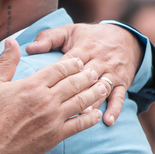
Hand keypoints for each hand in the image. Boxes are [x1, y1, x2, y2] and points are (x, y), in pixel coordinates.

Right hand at [0, 40, 105, 153]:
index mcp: (33, 85)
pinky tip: (97, 114)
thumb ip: (7, 62)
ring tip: (103, 87)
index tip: (79, 61)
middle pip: (74, 83)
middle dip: (87, 76)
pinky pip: (79, 125)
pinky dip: (90, 118)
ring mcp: (53, 118)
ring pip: (80, 101)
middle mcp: (46, 100)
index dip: (72, 64)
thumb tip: (11, 41)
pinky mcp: (56, 135)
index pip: (59, 69)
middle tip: (95, 71)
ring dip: (94, 93)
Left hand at [26, 23, 141, 125]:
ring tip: (83, 113)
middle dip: (77, 89)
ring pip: (102, 88)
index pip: (71, 62)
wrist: (125, 38)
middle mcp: (100, 60)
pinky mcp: (123, 83)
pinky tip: (107, 121)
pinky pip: (119, 97)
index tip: (50, 85)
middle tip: (64, 103)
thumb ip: (48, 38)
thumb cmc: (90, 37)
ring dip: (93, 101)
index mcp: (84, 48)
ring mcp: (112, 73)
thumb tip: (29, 48)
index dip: (62, 73)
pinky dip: (114, 109)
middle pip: (87, 76)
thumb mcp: (69, 32)